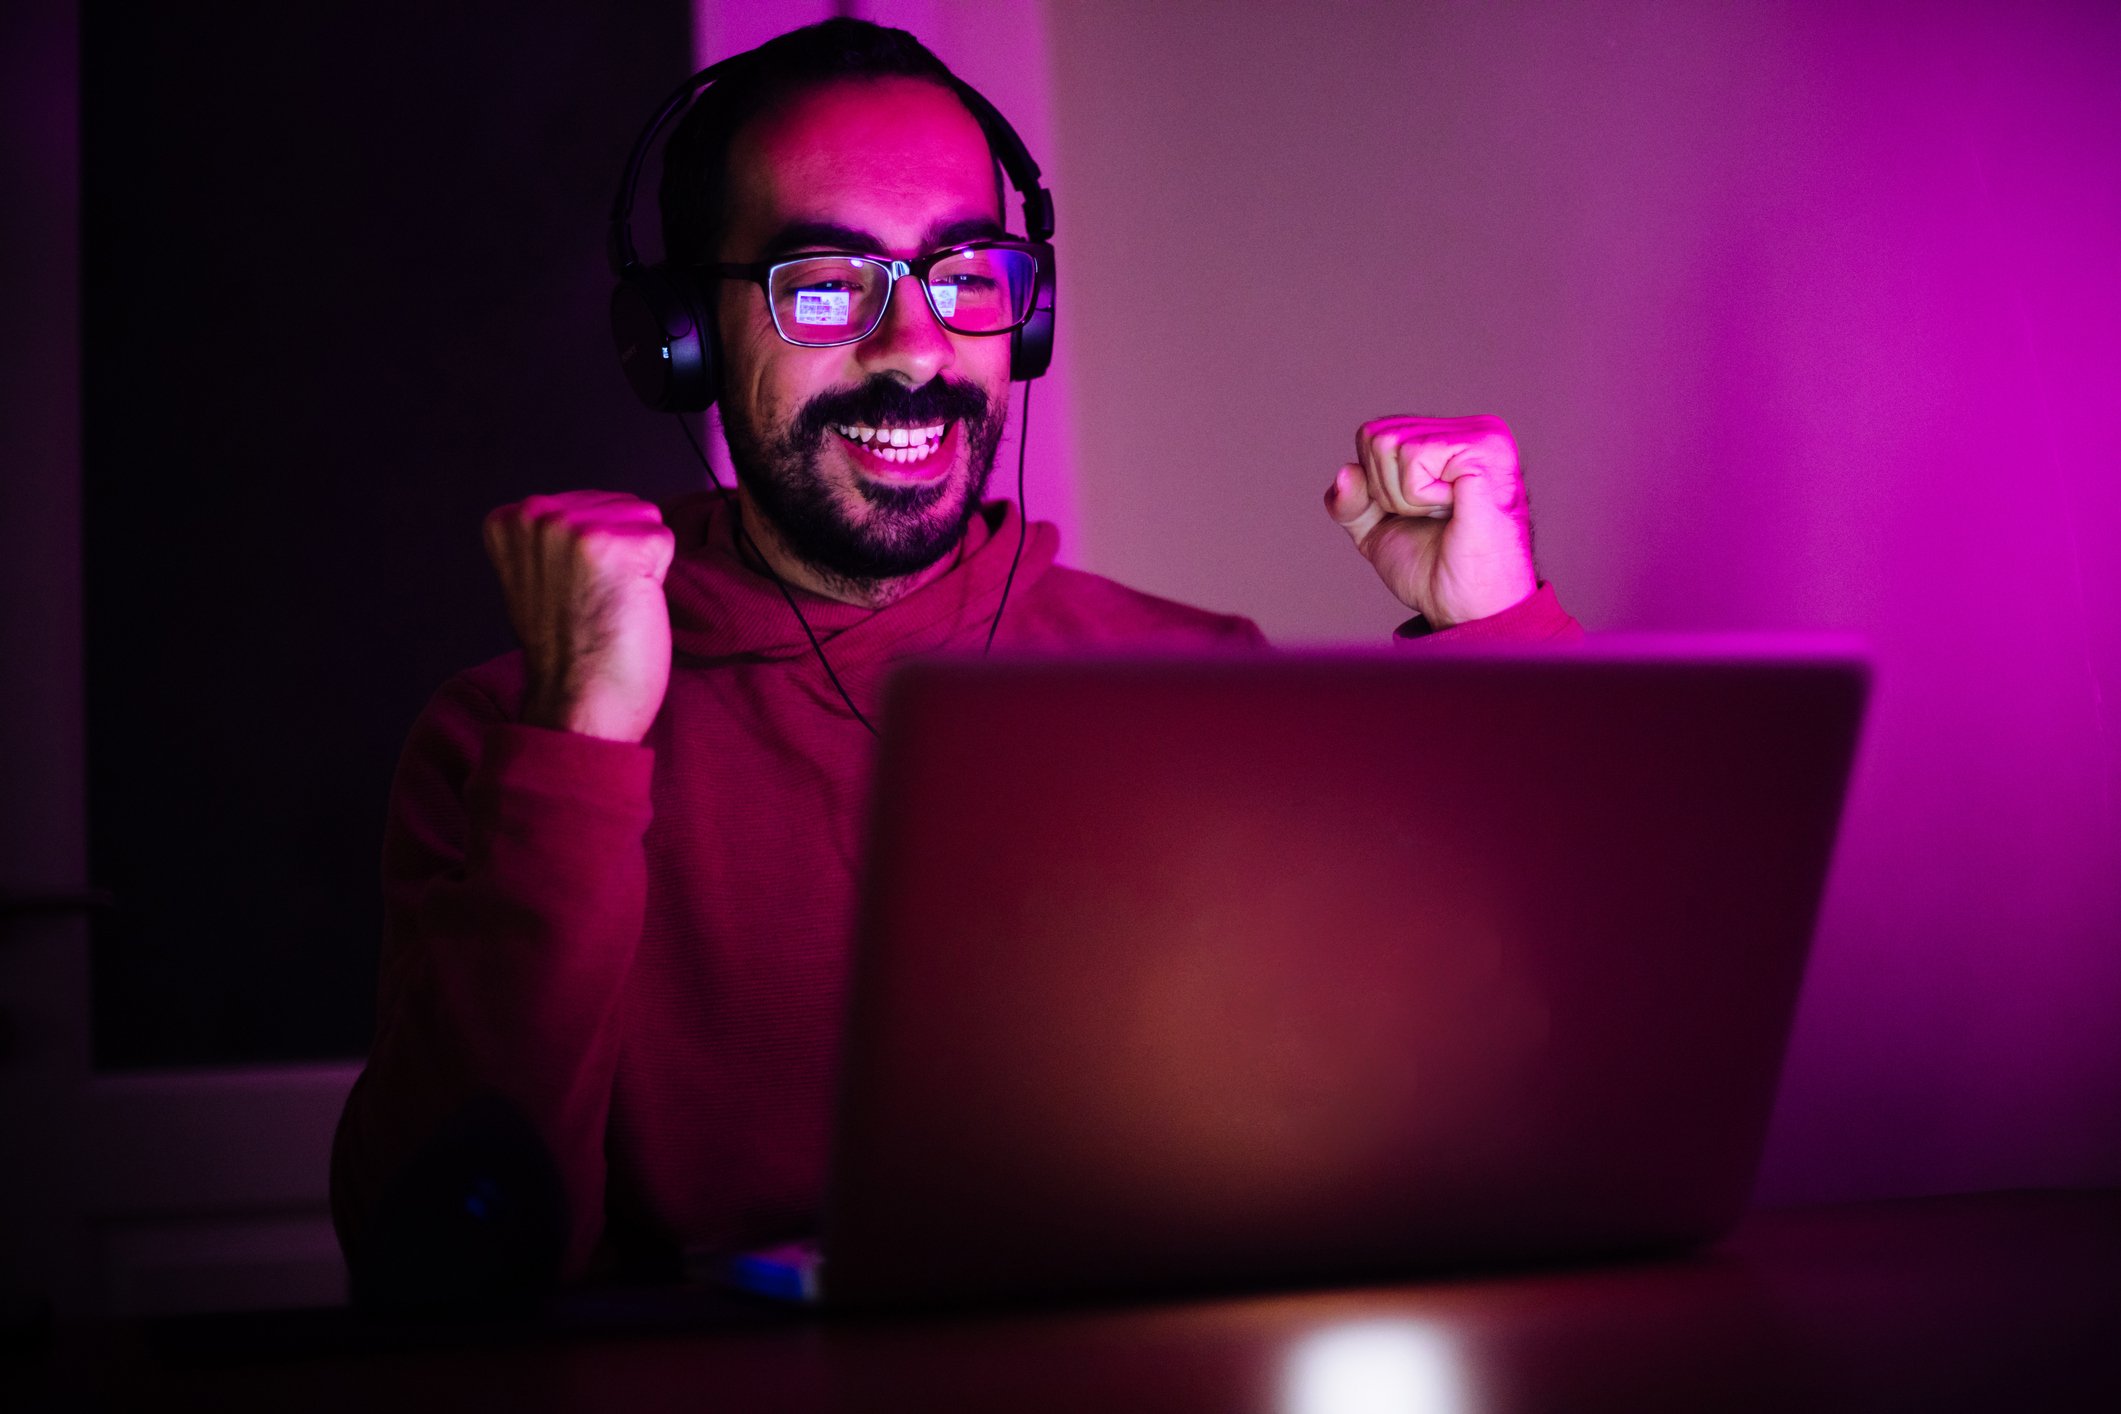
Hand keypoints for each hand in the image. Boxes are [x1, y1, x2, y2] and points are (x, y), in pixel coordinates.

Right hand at [482, 491, 675, 742]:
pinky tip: (625, 606)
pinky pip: (664, 541)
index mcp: (512, 519)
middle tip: (594, 600)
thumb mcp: (535, 576)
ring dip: (639, 564)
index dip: (594, 551)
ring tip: (609, 603)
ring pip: (644, 519)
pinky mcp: (619, 546)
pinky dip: (657, 578)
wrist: (576, 704)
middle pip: (619, 505)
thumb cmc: (565, 651)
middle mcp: (538, 515)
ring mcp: (577, 528)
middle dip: (619, 551)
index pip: (588, 502)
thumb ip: (553, 538)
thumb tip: (595, 510)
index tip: (573, 589)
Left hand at [1324, 414, 1536, 627]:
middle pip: (1375, 436)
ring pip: (1389, 444)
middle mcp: (1469, 428)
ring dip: (1405, 498)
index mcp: (1449, 439)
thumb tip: (1345, 472)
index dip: (1375, 487)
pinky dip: (1420, 496)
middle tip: (1431, 518)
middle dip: (1387, 492)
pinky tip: (1456, 508)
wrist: (1465, 606)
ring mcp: (1481, 434)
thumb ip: (1351, 500)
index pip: (1372, 436)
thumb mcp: (1376, 530)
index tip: (1417, 514)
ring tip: (1445, 515)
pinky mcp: (1484, 447)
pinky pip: (1413, 457)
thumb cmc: (1434, 568)